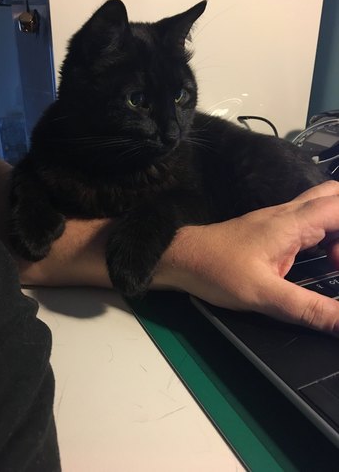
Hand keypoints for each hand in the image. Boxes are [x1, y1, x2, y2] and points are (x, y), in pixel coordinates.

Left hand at [160, 181, 338, 334]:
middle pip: (334, 197)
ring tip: (333, 264)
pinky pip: (309, 221)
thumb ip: (308, 309)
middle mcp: (289, 213)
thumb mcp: (264, 296)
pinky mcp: (271, 228)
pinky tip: (319, 260)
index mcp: (292, 223)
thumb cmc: (217, 271)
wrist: (183, 258)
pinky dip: (324, 236)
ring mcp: (279, 218)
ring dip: (337, 231)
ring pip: (322, 208)